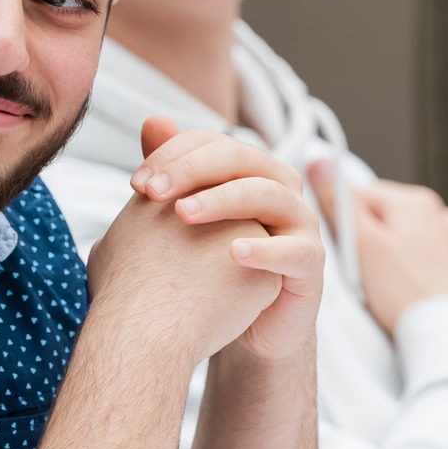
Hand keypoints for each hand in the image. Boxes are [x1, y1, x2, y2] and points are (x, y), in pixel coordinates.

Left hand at [91, 117, 324, 365]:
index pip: (212, 143)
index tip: (136, 183)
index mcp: (249, 171)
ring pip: (268, 194)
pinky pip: (294, 250)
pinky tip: (232, 254)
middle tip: (152, 193)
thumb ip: (175, 174)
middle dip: (192, 170)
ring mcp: (300, 224)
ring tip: (183, 215)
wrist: (247, 326)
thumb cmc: (215, 269)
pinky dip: (264, 249)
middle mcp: (279, 188)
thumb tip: (152, 121)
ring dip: (223, 200)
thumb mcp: (189, 222)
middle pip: (241, 158)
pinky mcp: (310, 264)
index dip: (173, 154)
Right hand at [311, 161, 447, 336]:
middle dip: (370, 242)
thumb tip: (322, 163)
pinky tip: (407, 295)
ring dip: (393, 259)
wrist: (447, 337)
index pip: (363, 195)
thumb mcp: (362, 243)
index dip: (343, 222)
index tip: (342, 248)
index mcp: (416, 201)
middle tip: (362, 272)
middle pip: (387, 219)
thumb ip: (340, 202)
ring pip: (408, 243)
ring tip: (385, 288)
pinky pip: (429, 265)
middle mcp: (443, 216)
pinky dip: (416, 276)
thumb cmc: (405, 293)